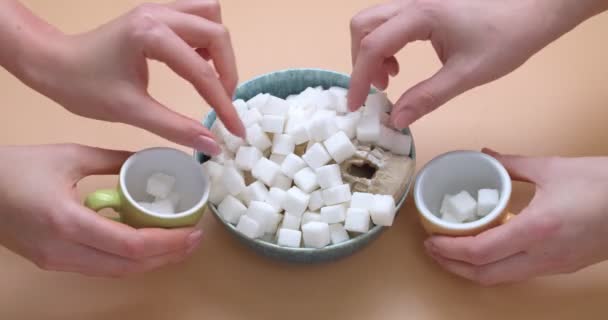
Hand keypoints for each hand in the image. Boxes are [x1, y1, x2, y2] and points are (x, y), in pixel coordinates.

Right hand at [0, 144, 201, 276]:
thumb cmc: (18, 168)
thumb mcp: (71, 155)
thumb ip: (115, 160)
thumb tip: (150, 161)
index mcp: (68, 221)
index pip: (131, 245)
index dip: (169, 243)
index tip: (194, 231)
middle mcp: (63, 251)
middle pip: (129, 266)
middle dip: (168, 256)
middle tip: (195, 239)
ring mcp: (57, 262)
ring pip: (116, 272)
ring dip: (151, 262)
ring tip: (178, 244)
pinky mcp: (53, 263)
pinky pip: (100, 268)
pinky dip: (129, 260)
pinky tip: (146, 245)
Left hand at [4, 0, 243, 155]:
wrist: (52, 63)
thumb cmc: (83, 87)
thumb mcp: (131, 111)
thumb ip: (175, 128)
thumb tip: (213, 145)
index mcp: (151, 35)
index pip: (202, 71)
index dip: (223, 104)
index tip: (236, 130)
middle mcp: (160, 14)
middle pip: (217, 34)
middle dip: (228, 72)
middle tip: (223, 104)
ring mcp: (159, 10)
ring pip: (211, 19)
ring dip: (220, 51)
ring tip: (213, 82)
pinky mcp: (157, 14)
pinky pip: (197, 18)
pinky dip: (206, 41)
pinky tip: (198, 65)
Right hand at [347, 0, 607, 128]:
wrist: (538, 8)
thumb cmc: (508, 38)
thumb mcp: (467, 75)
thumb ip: (427, 98)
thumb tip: (395, 120)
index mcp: (421, 15)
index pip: (372, 47)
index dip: (359, 79)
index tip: (357, 106)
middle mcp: (413, 1)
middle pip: (363, 25)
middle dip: (361, 60)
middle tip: (378, 89)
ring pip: (374, 20)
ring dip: (372, 50)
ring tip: (392, 77)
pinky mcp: (425, 3)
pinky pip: (389, 19)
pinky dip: (385, 42)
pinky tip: (403, 62)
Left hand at [424, 148, 607, 285]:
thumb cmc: (603, 183)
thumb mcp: (552, 168)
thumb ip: (512, 164)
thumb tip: (485, 156)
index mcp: (536, 228)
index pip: (480, 252)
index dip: (449, 250)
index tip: (430, 240)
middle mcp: (543, 255)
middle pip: (485, 275)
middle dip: (453, 266)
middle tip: (432, 250)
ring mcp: (553, 265)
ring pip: (502, 278)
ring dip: (472, 269)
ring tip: (452, 251)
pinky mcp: (562, 266)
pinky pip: (518, 273)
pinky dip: (494, 266)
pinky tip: (485, 249)